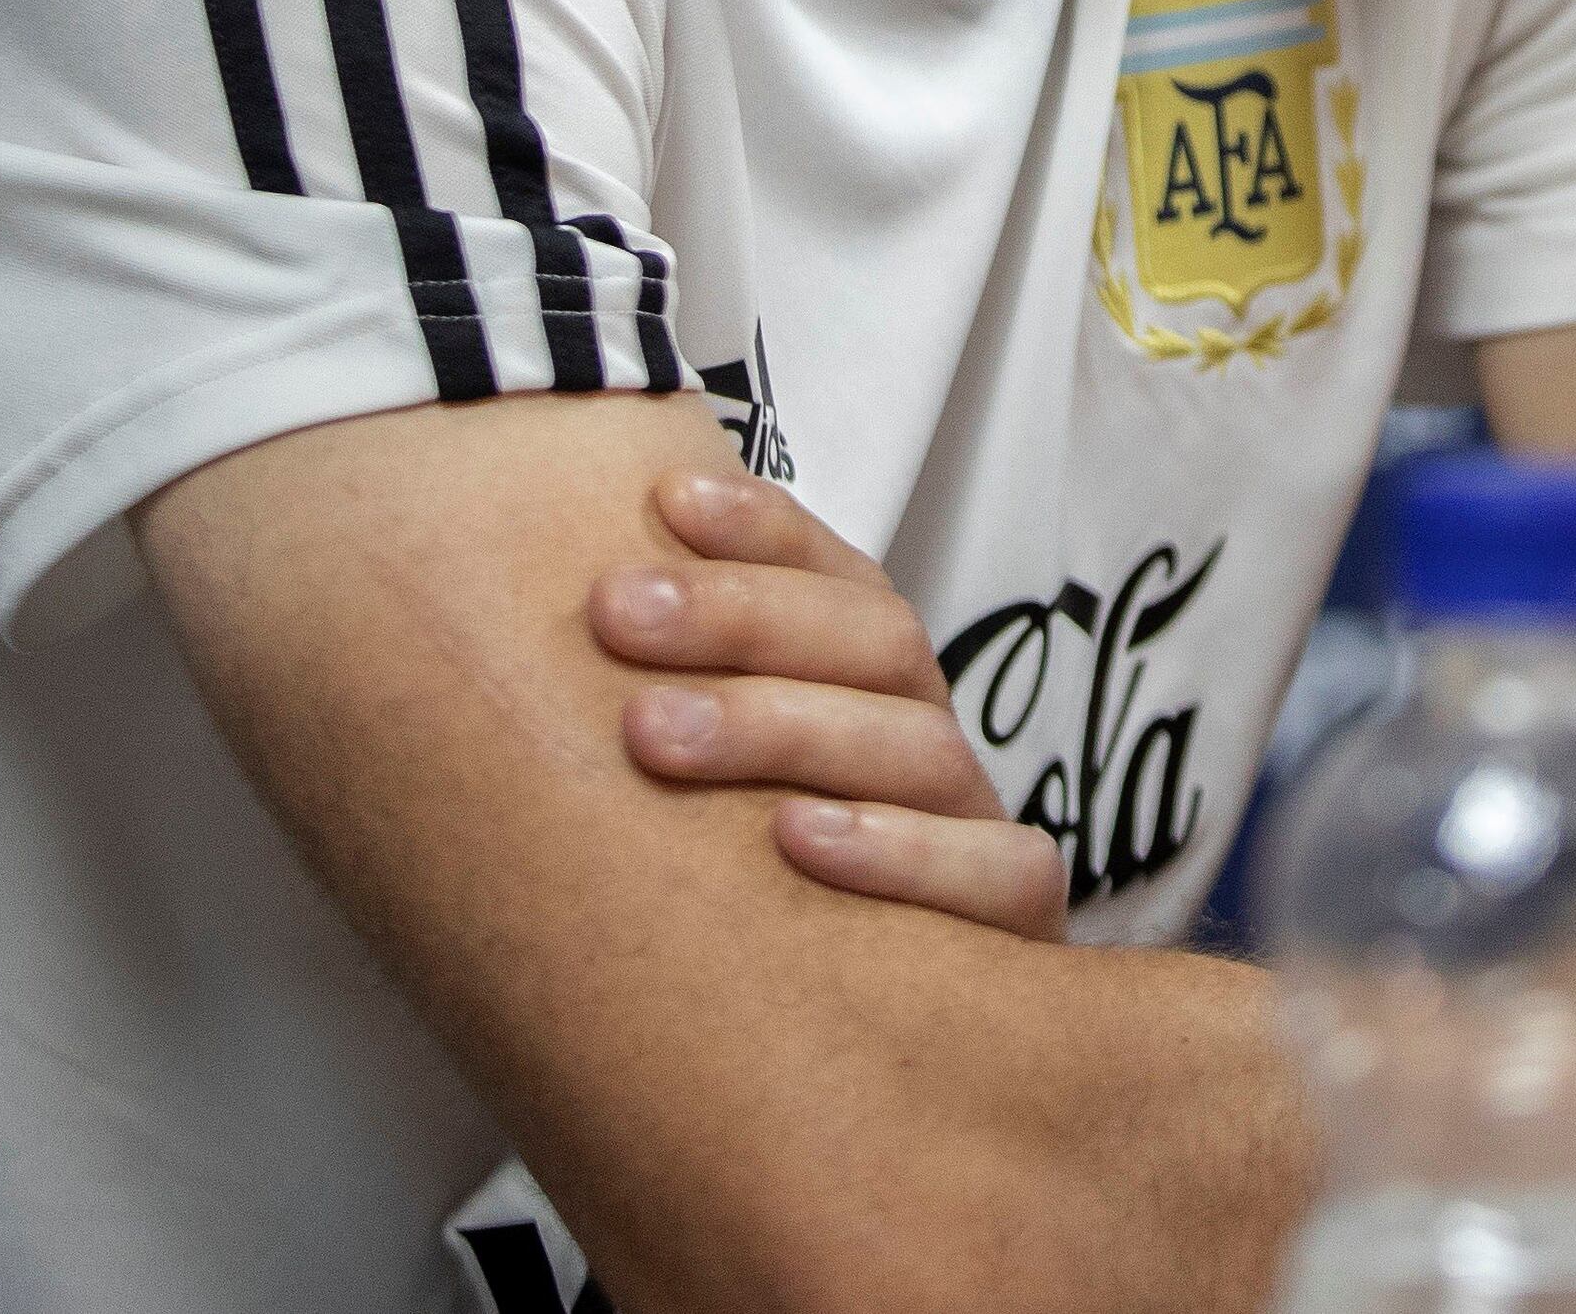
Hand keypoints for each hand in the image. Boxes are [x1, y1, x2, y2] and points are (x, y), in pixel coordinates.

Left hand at [591, 464, 1065, 942]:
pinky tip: (799, 839)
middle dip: (738, 618)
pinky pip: (998, 873)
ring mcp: (978, 829)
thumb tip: (557, 586)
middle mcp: (927, 744)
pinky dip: (900, 851)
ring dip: (785, 724)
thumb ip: (660, 705)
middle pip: (873, 643)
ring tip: (655, 732)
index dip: (763, 530)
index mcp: (870, 690)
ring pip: (919, 744)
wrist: (857, 1076)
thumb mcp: (700, 802)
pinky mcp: (1017, 929)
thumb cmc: (745, 909)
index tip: (664, 500)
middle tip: (612, 614)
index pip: (837, 577)